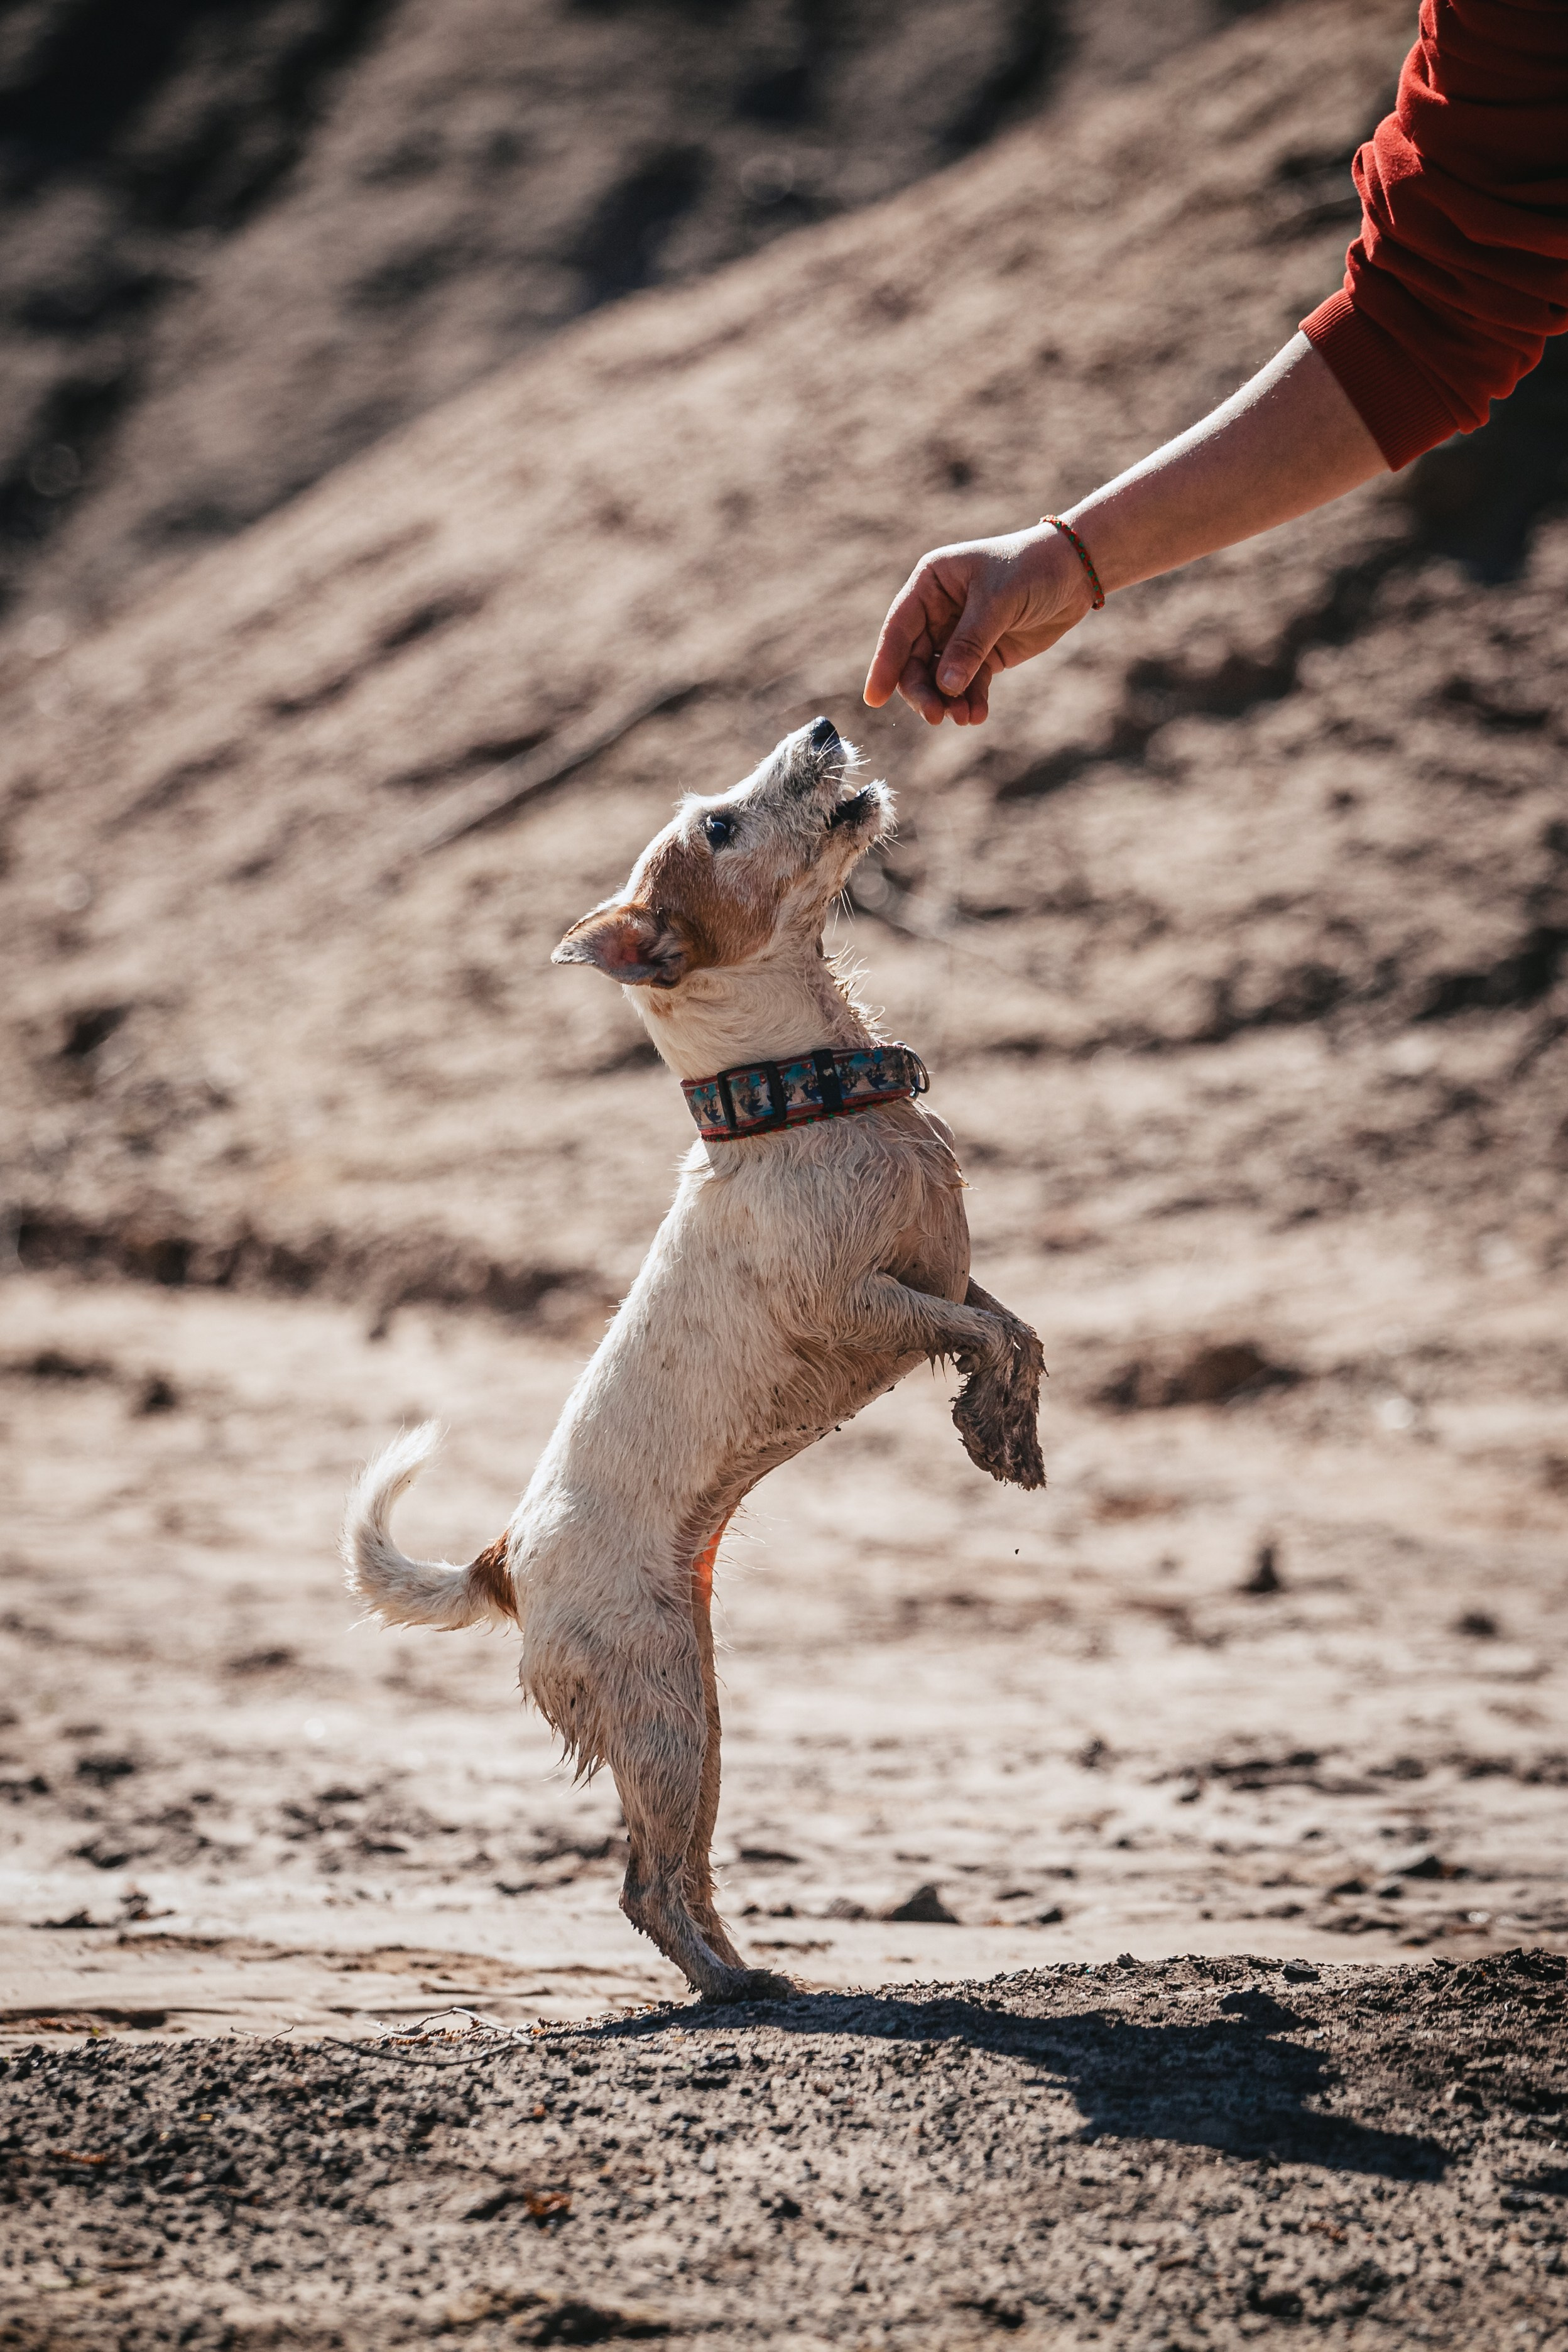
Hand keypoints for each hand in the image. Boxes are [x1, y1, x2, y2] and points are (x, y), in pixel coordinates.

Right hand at [863, 523, 1094, 725]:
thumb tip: (944, 687)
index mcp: (931, 584)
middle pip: (914, 660)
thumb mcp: (997, 602)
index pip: (899, 628)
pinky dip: (969, 701)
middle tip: (936, 716)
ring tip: (964, 718)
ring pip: (938, 678)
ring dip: (947, 701)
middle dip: (923, 691)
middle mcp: (938, 610)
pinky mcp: (983, 654)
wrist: (1076, 572)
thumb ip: (969, 644)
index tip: (874, 698)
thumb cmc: (1032, 568)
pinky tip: (977, 715)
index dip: (885, 664)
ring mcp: (959, 634)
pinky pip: (966, 684)